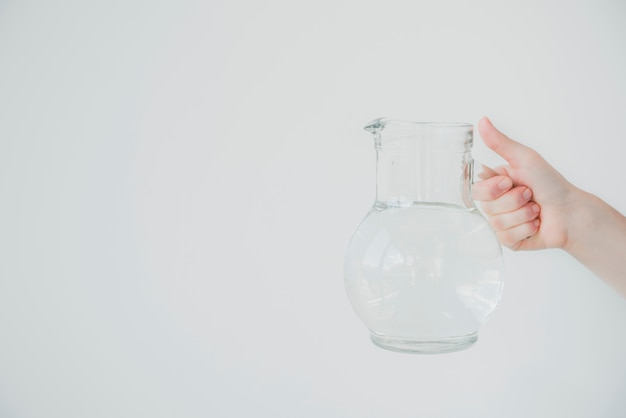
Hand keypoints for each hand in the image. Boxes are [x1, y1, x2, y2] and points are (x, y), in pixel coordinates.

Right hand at [472, 117, 577, 250]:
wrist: (570, 211)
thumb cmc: (550, 183)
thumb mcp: (524, 158)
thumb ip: (499, 142)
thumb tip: (482, 121)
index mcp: (494, 184)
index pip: (475, 189)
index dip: (493, 188)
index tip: (510, 181)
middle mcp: (495, 204)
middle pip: (487, 207)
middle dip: (514, 200)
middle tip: (530, 194)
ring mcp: (501, 224)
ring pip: (497, 222)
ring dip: (523, 214)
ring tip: (536, 209)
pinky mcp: (509, 241)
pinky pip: (506, 237)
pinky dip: (525, 228)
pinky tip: (535, 223)